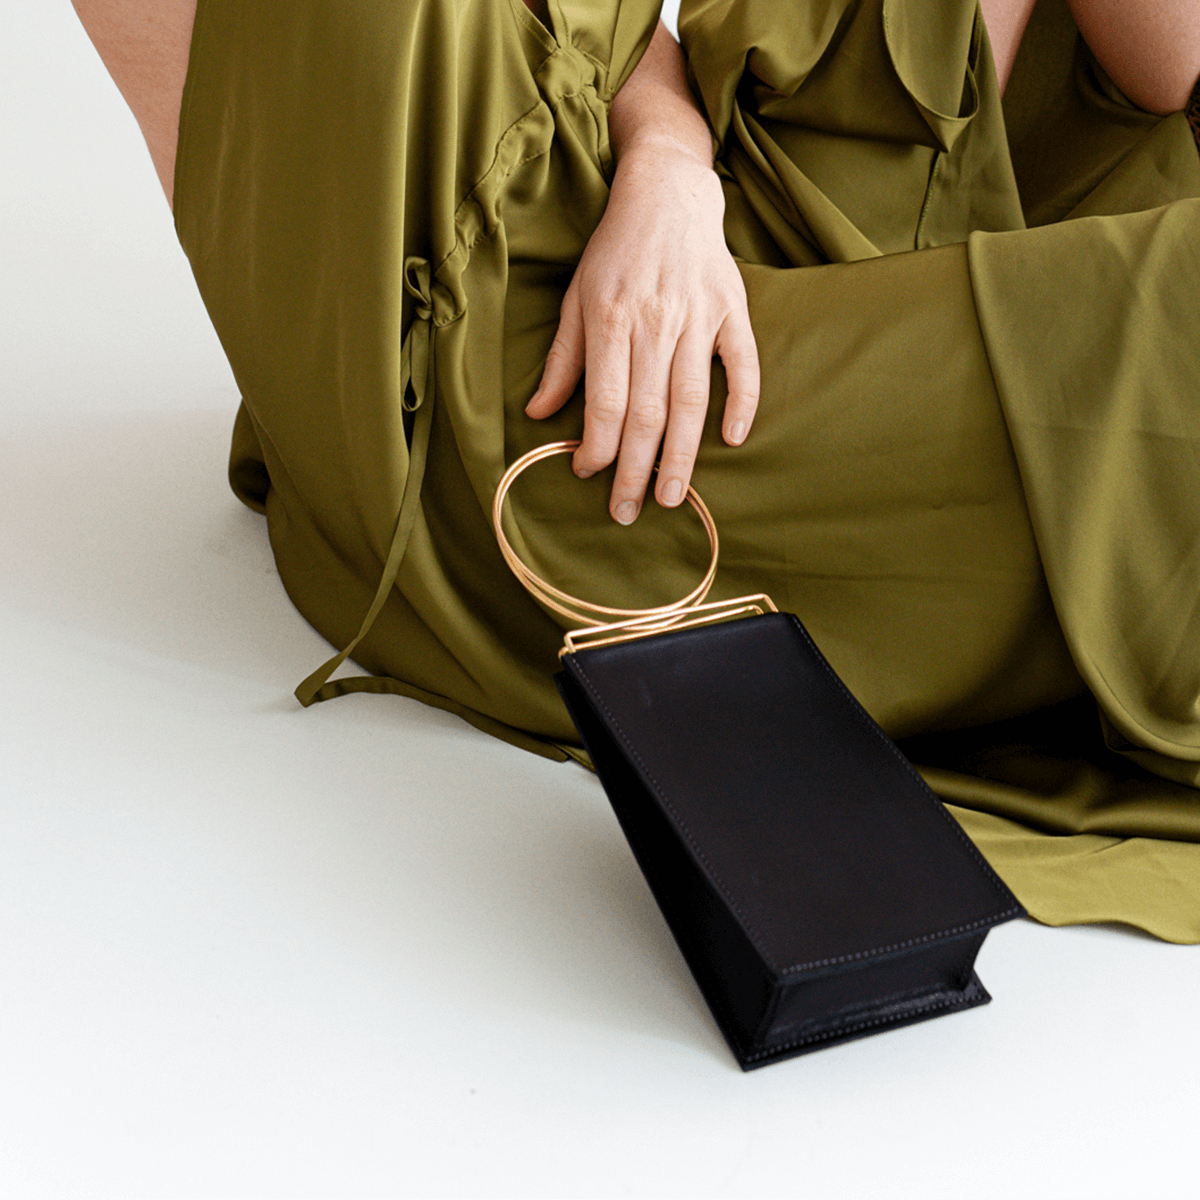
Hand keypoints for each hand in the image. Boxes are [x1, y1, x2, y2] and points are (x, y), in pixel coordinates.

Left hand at [524, 143, 759, 523]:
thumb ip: (563, 360)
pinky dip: (741, 403)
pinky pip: (742, 364)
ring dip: (681, 457)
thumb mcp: (576, 298)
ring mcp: (698, 317)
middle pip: (646, 413)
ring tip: (672, 498)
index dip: (595, 446)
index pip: (603, 402)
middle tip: (626, 512)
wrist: (667, 194)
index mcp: (610, 320)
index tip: (587, 473)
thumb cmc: (615, 252)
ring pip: (690, 401)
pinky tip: (732, 440)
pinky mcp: (732, 310)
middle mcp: (655, 323)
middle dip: (634, 470)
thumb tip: (538, 414)